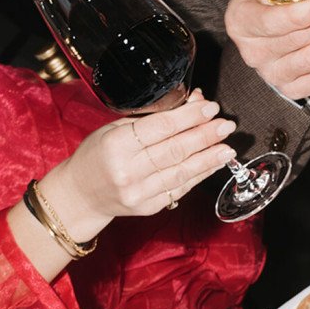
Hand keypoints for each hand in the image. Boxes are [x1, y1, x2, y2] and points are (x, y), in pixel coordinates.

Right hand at [49, 90, 238, 223]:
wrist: (81, 194)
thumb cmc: (98, 154)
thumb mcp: (115, 128)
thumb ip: (154, 117)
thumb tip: (194, 101)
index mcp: (116, 144)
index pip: (160, 128)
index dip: (189, 117)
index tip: (210, 107)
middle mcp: (128, 170)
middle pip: (175, 150)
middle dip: (205, 135)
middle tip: (226, 125)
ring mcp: (139, 191)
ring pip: (182, 172)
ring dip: (209, 158)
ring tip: (228, 147)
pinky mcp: (148, 207)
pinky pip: (181, 188)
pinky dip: (200, 174)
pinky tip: (214, 163)